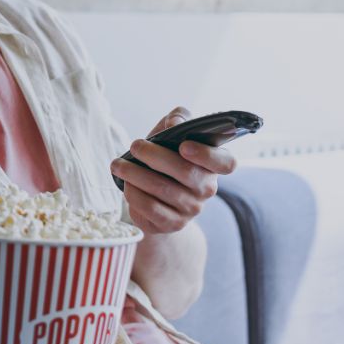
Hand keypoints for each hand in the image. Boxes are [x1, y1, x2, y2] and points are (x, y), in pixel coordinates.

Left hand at [110, 107, 236, 233]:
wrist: (155, 196)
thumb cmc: (166, 157)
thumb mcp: (173, 134)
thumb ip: (178, 120)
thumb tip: (174, 123)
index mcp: (212, 165)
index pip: (226, 162)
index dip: (207, 154)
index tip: (183, 145)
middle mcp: (207, 188)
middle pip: (186, 172)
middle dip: (155, 156)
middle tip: (134, 145)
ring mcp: (191, 209)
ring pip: (163, 190)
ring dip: (136, 174)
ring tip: (117, 164)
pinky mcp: (172, 223)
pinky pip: (151, 208)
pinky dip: (134, 193)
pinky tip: (125, 183)